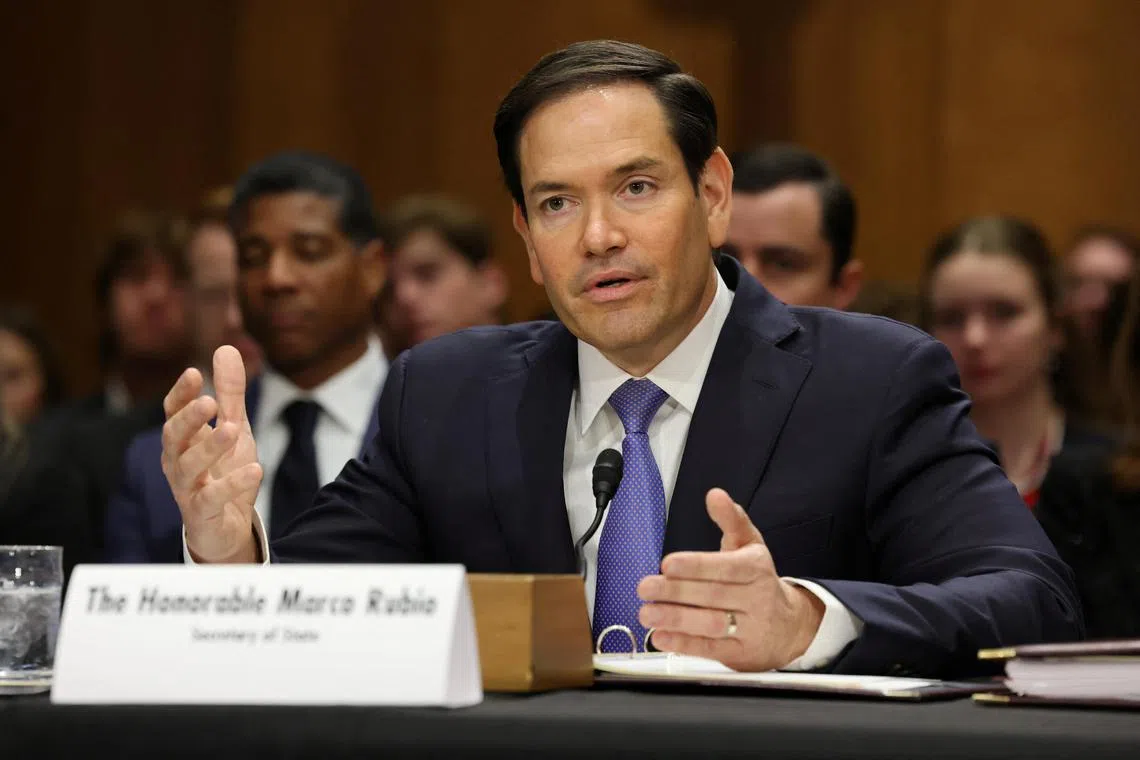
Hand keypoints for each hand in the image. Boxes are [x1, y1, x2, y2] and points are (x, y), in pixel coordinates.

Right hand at [161, 346, 261, 562]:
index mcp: (183, 438)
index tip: (194, 372)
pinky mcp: (202, 513)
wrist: (228, 527)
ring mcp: (187, 489)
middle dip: (189, 419)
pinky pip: (212, 498)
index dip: (181, 394)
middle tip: (209, 402)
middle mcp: (178, 461)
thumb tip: (225, 348)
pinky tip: (255, 469)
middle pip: (174, 437)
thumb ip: (229, 393)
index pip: (174, 412)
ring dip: (209, 447)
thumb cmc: (224, 472)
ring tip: (232, 430)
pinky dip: (232, 484)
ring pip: (189, 467)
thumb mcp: (233, 427)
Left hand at [636, 488, 823, 670]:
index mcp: (756, 568)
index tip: (668, 564)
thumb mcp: (750, 546)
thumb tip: (715, 495)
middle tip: (645, 587)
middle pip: (713, 595)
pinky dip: (684, 644)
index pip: (725, 567)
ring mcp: (751, 629)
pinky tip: (660, 637)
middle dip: (676, 592)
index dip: (696, 566)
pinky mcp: (742, 654)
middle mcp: (757, 598)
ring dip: (676, 619)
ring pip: (711, 624)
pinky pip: (711, 649)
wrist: (792, 626)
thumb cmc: (760, 580)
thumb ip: (731, 520)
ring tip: (646, 613)